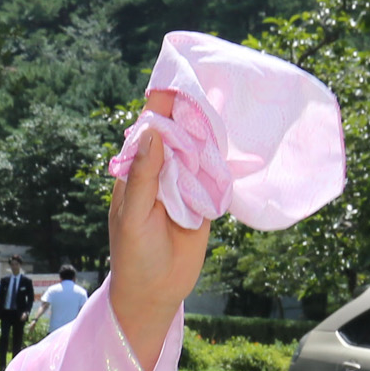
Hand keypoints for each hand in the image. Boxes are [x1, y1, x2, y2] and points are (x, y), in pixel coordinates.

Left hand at [107, 90, 211, 370]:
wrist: (155, 291)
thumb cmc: (133, 255)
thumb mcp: (132, 216)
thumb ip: (143, 177)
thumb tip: (152, 133)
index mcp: (135, 172)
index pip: (147, 131)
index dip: (160, 106)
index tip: (175, 79)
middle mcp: (160, 172)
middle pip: (177, 134)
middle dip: (190, 110)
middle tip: (211, 78)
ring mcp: (184, 183)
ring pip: (199, 149)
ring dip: (210, 128)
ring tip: (227, 95)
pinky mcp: (205, 198)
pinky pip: (216, 172)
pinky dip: (225, 155)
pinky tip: (237, 134)